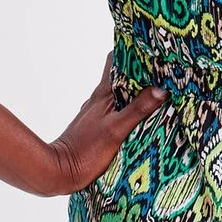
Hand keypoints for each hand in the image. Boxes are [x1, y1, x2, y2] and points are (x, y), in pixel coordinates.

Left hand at [45, 50, 169, 194]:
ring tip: (158, 94)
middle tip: (163, 72)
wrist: (59, 172)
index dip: (131, 51)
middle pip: (120, 77)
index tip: (150, 49)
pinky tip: (141, 118)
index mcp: (103, 94)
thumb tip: (161, 89)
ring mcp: (97, 113)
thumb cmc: (85, 150)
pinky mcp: (97, 128)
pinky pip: (116, 110)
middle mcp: (99, 99)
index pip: (115, 61)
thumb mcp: (116, 129)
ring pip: (119, 95)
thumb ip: (138, 109)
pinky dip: (129, 109)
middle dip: (140, 73)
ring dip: (135, 92)